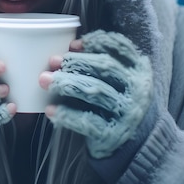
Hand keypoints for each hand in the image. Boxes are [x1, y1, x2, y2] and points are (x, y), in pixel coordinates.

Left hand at [39, 30, 153, 158]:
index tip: (72, 44)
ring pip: (96, 91)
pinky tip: (51, 110)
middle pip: (106, 66)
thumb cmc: (118, 102)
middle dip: (76, 62)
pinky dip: (67, 114)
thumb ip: (99, 65)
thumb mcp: (118, 80)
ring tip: (45, 81)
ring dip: (68, 84)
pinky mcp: (114, 134)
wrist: (134, 142)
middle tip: (53, 61)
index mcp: (138, 70)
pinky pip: (88, 120)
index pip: (120, 47)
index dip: (96, 42)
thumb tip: (67, 51)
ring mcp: (128, 112)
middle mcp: (137, 88)